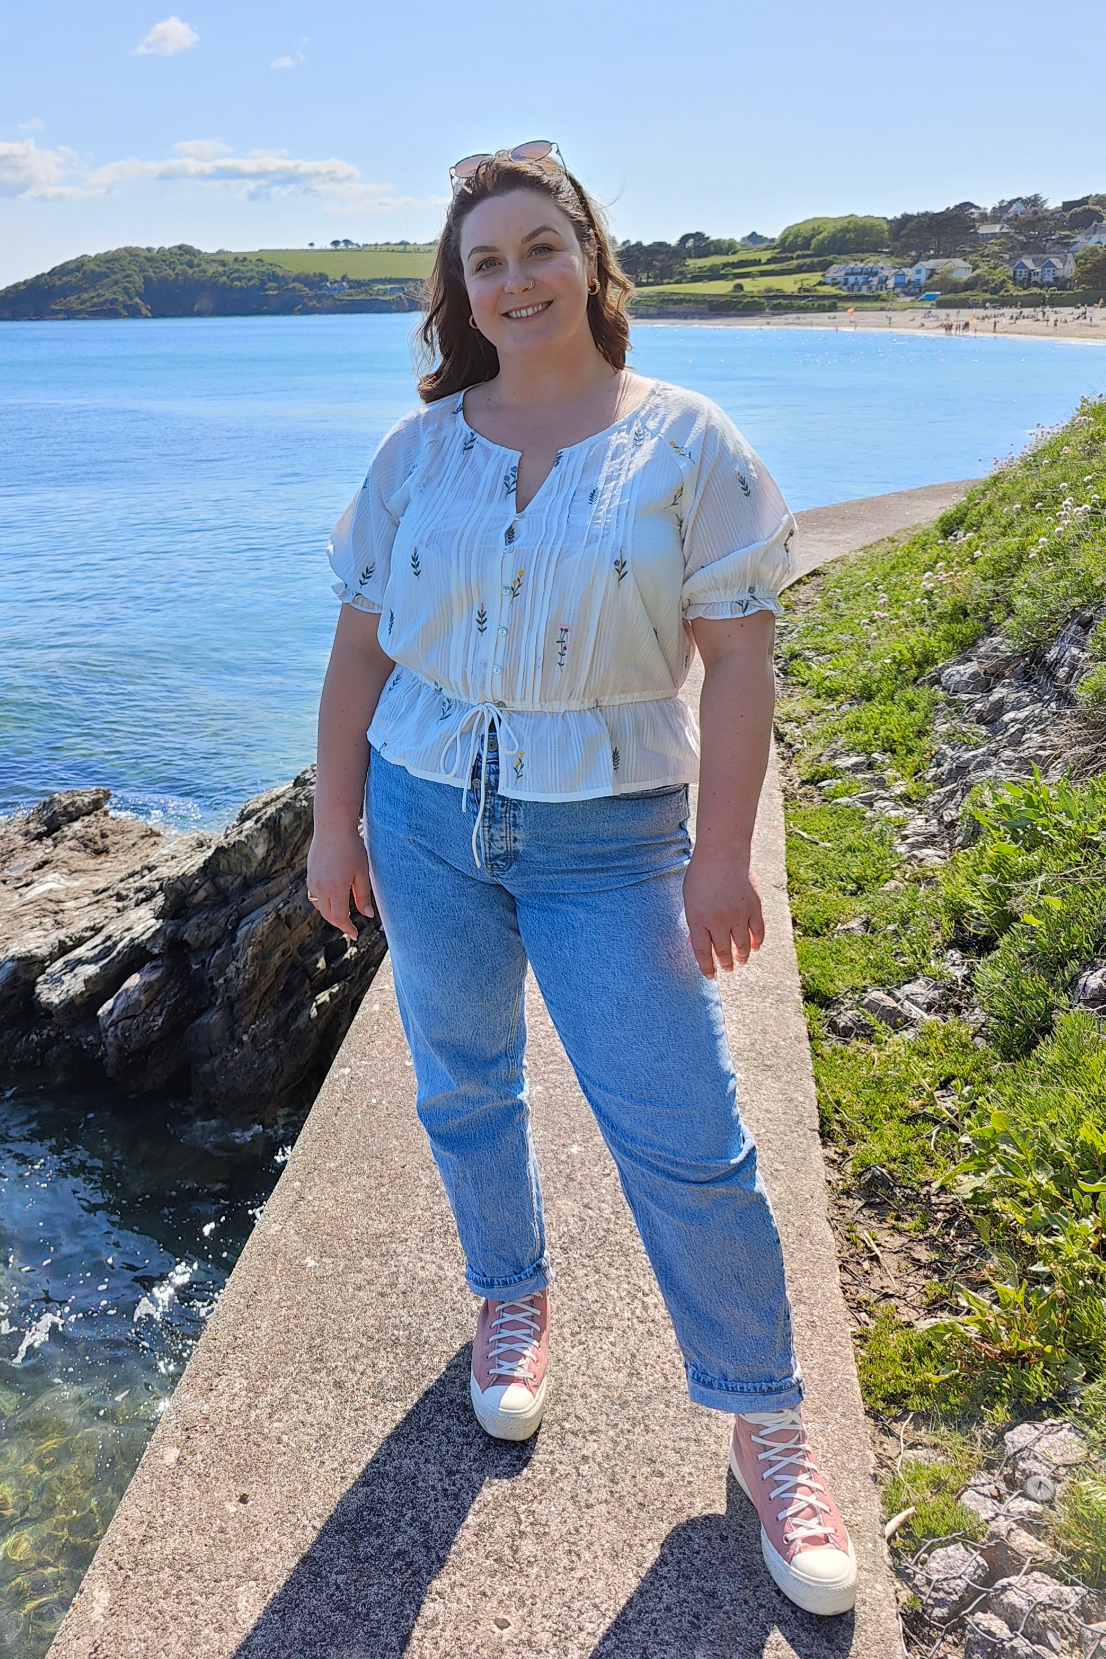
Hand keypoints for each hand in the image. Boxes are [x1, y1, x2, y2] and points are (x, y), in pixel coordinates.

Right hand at [306, 825, 373, 942]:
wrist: (332, 827)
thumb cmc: (352, 848)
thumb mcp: (362, 872)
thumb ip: (363, 895)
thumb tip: (367, 915)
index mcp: (335, 889)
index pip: (340, 917)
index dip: (347, 928)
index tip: (355, 934)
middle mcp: (321, 888)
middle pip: (327, 915)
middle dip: (339, 923)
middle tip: (350, 927)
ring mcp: (313, 881)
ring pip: (319, 906)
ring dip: (329, 913)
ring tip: (342, 913)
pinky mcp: (310, 874)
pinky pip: (314, 894)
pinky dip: (322, 901)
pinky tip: (332, 898)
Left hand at [683, 849, 764, 977]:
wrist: (722, 853)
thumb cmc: (701, 875)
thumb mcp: (689, 899)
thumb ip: (694, 921)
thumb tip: (695, 944)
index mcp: (698, 919)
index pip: (702, 953)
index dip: (706, 968)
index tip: (710, 976)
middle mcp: (718, 921)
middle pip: (722, 951)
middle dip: (725, 964)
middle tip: (727, 968)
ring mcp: (737, 915)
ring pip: (742, 946)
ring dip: (741, 957)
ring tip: (740, 961)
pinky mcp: (753, 907)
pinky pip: (758, 931)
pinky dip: (757, 942)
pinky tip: (754, 948)